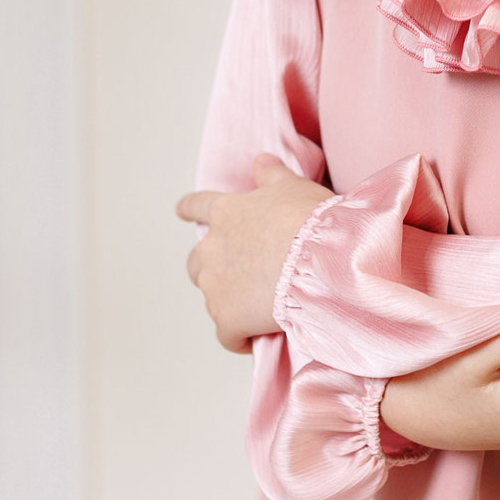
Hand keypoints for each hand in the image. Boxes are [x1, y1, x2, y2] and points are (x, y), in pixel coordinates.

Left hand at [176, 154, 333, 352]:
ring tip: (255, 306)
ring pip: (211, 297)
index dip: (189, 208)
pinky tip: (252, 339)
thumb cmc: (309, 219)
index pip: (196, 206)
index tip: (181, 211)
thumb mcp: (292, 186)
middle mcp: (211, 248)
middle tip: (235, 273)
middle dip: (209, 266)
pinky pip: (227, 335)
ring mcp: (215, 286)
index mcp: (226, 213)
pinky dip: (238, 338)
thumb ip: (272, 174)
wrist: (319, 260)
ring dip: (228, 301)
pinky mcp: (227, 319)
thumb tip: (261, 159)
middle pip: (196, 261)